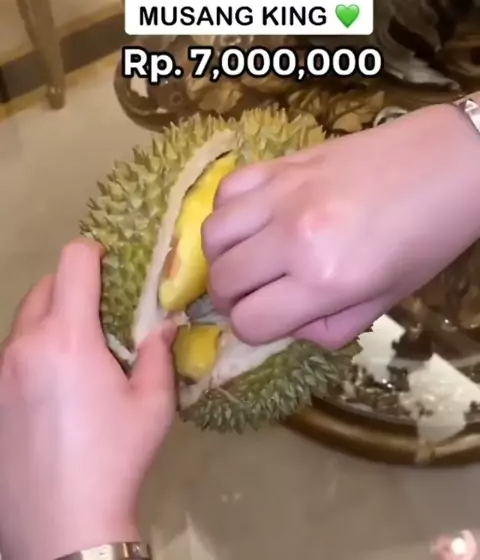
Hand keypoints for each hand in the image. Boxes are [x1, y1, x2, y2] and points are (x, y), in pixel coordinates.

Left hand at [0, 238, 175, 559]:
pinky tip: (54, 386)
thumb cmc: (116, 456)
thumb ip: (158, 354)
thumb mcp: (153, 404)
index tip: (109, 264)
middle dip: (72, 286)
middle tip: (100, 314)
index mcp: (68, 338)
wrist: (63, 524)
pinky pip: (13, 353)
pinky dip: (34, 350)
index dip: (92, 251)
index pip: (72, 262)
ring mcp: (0, 372)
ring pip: (24, 321)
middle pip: (43, 287)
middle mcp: (25, 345)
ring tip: (78, 353)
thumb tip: (166, 325)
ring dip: (51, 320)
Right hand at [203, 102, 479, 348]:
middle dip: (231, 300)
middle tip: (252, 295)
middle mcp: (293, 237)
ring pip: (211, 234)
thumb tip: (286, 324)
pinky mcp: (282, 163)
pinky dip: (228, 212)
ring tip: (246, 258)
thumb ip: (328, 328)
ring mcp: (282, 193)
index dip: (253, 329)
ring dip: (222, 257)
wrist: (449, 164)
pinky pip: (227, 190)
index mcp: (325, 280)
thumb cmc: (427, 240)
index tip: (268, 320)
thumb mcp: (385, 302)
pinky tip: (252, 219)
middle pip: (222, 281)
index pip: (250, 321)